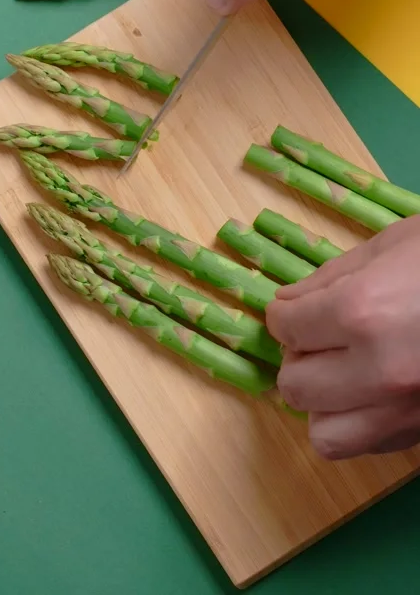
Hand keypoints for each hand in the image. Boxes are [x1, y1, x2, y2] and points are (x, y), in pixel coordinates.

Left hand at [266, 216, 419, 459]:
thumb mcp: (393, 246)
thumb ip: (332, 277)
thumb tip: (289, 302)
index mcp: (363, 313)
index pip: (285, 327)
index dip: (284, 314)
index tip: (295, 310)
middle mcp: (379, 372)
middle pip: (294, 385)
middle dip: (299, 355)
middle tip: (320, 336)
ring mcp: (408, 411)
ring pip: (324, 434)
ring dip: (323, 401)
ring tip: (343, 372)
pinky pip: (370, 445)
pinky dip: (360, 421)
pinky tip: (377, 390)